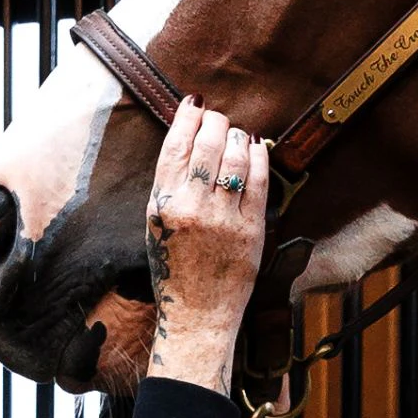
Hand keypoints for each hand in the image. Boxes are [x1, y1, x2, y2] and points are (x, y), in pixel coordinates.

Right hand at [144, 99, 270, 391]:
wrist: (197, 314)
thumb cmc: (174, 269)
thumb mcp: (157, 224)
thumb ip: (171, 186)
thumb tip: (188, 142)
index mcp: (163, 203)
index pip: (176, 145)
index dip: (187, 116)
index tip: (195, 104)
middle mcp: (193, 206)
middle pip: (208, 143)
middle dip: (215, 121)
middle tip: (218, 116)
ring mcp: (224, 217)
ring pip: (236, 156)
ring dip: (238, 135)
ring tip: (236, 133)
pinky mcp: (252, 229)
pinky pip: (259, 180)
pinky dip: (259, 156)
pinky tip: (257, 147)